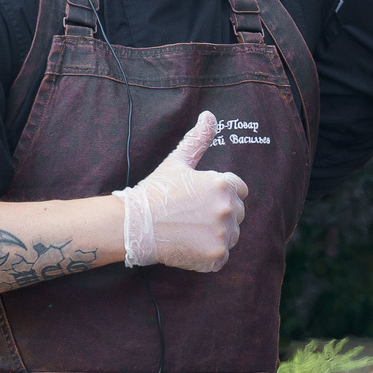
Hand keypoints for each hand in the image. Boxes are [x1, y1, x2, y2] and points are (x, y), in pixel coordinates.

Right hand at [118, 111, 247, 271]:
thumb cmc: (154, 191)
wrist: (133, 225)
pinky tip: (186, 246)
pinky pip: (220, 257)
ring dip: (214, 236)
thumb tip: (209, 115)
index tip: (199, 200)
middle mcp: (229, 208)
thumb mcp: (177, 162)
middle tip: (189, 217)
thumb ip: (197, 140)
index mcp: (223, 183)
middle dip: (219, 216)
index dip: (219, 195)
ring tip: (187, 231)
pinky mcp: (217, 255)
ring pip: (230, 237)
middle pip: (237, 215)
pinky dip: (206, 256)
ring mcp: (224, 233)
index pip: (240, 190)